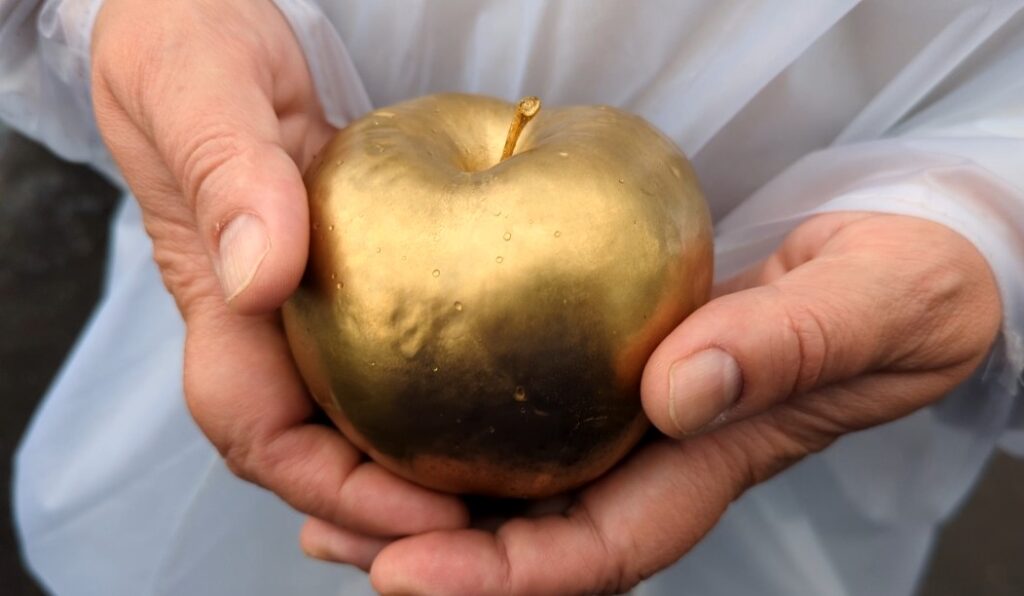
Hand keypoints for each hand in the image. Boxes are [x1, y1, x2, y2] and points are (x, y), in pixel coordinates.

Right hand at [91, 0, 466, 567]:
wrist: (214, 17)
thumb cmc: (191, 42)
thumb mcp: (198, 83)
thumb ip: (227, 173)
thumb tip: (263, 277)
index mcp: (221, 307)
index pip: (265, 436)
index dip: (339, 492)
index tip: (429, 513)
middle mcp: (271, 329)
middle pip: (329, 455)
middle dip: (403, 511)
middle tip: (504, 529)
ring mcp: (320, 313)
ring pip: (373, 421)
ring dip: (436, 472)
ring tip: (524, 496)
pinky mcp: (369, 284)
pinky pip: (407, 362)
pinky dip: (451, 402)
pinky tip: (515, 411)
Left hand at [365, 212, 1000, 593]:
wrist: (902, 263)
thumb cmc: (902, 291)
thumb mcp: (867, 304)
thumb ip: (784, 349)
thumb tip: (673, 392)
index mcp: (704, 465)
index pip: (590, 550)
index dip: (497, 578)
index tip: (402, 572)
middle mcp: (652, 456)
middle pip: (529, 534)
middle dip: (430, 553)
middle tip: (328, 531)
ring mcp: (629, 416)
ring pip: (514, 480)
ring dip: (421, 495)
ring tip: (324, 490)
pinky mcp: (613, 366)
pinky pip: (525, 408)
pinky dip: (451, 416)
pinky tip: (388, 399)